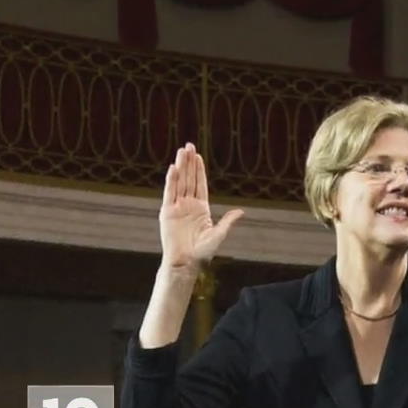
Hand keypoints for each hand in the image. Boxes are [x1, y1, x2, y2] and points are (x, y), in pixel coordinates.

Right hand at [160, 143, 243, 269]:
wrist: (185, 262)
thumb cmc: (202, 251)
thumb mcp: (218, 234)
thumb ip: (227, 221)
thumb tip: (241, 212)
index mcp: (201, 208)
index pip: (199, 184)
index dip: (198, 170)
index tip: (198, 156)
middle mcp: (188, 204)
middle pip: (188, 179)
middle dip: (189, 163)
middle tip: (188, 145)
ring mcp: (177, 207)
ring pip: (179, 182)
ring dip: (180, 167)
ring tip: (181, 151)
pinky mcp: (167, 212)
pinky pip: (169, 193)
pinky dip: (171, 181)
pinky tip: (173, 168)